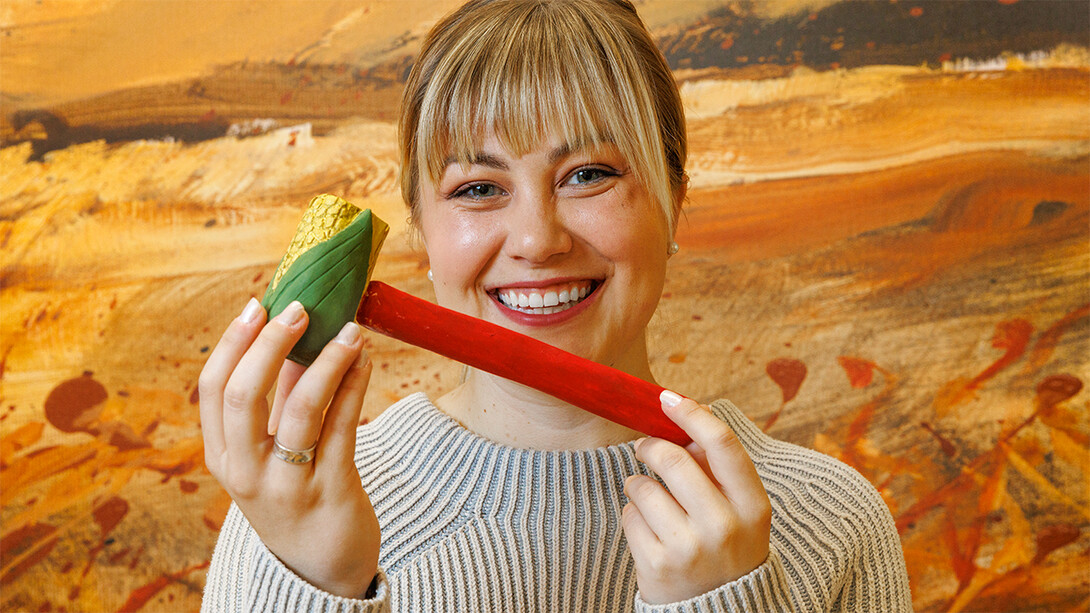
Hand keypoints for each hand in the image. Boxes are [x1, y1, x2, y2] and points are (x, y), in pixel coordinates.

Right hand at [199, 298, 379, 597]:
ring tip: (350, 330)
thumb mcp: (268, 451)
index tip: (258, 304)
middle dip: (271, 343)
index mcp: (223, 456)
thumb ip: (277, 397)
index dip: (234, 342)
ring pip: (301, 408)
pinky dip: (354, 384)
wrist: (320, 567)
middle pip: (244, 395)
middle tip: (300, 308)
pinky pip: (343, 426)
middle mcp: (246, 472)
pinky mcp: (332, 490)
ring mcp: (287, 484)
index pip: (214, 389)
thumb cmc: (293, 494)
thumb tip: (292, 332)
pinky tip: (365, 359)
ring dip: (327, 360)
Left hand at [622, 391, 771, 603]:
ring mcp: (690, 549)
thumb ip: (718, 468)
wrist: (717, 612)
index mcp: (753, 507)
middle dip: (651, 446)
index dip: (691, 414)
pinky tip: (648, 530)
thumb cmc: (725, 548)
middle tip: (644, 447)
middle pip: (674, 459)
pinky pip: (629, 516)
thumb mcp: (739, 512)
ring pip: (643, 487)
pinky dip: (632, 515)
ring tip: (648, 498)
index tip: (667, 398)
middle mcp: (725, 527)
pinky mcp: (658, 565)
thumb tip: (689, 415)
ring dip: (638, 485)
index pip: (722, 444)